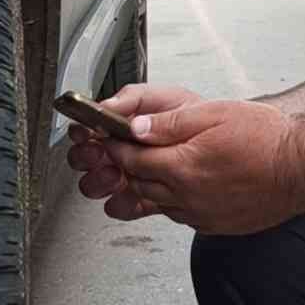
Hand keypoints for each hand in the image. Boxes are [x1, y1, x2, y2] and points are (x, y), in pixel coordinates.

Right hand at [66, 84, 201, 219]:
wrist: (222, 144)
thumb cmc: (194, 116)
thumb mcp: (169, 98)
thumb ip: (137, 99)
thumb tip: (109, 107)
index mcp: (122, 123)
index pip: (88, 127)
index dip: (81, 130)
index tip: (85, 132)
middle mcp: (120, 149)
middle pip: (84, 157)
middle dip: (86, 157)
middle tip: (98, 154)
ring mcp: (129, 174)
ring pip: (96, 184)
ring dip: (100, 180)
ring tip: (116, 174)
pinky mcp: (141, 197)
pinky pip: (121, 206)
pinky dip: (122, 203)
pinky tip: (130, 195)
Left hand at [103, 99, 304, 234]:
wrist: (303, 168)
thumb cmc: (266, 138)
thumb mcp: (214, 114)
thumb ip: (170, 123)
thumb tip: (136, 127)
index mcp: (183, 167)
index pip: (132, 159)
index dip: (117, 146)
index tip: (112, 138)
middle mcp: (188, 197)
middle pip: (139, 184)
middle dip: (128, 167)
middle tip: (126, 151)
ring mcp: (201, 215)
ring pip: (158, 203)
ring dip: (150, 186)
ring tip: (156, 167)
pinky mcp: (215, 225)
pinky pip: (182, 215)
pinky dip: (174, 201)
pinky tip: (183, 187)